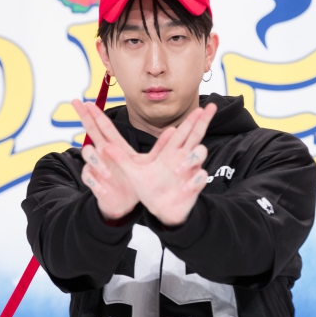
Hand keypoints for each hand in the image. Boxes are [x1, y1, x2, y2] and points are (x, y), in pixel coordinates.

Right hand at [72, 99, 168, 219]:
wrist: (126, 203)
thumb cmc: (136, 180)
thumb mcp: (149, 163)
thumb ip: (160, 147)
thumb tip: (174, 129)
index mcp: (116, 147)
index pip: (105, 127)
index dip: (97, 114)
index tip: (88, 101)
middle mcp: (103, 153)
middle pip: (91, 131)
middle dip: (84, 116)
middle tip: (76, 102)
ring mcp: (96, 166)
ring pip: (89, 154)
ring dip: (96, 161)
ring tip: (109, 174)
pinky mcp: (94, 181)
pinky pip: (89, 177)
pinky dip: (96, 182)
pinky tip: (103, 189)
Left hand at [79, 102, 216, 225]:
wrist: (161, 210)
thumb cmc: (150, 189)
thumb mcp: (133, 174)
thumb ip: (121, 160)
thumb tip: (105, 146)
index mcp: (170, 152)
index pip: (182, 131)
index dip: (191, 119)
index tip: (201, 106)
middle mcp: (183, 158)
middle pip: (196, 135)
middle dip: (203, 121)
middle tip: (210, 107)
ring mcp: (190, 171)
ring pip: (199, 154)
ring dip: (192, 157)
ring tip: (177, 170)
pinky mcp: (193, 187)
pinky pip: (199, 179)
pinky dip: (196, 180)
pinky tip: (188, 185)